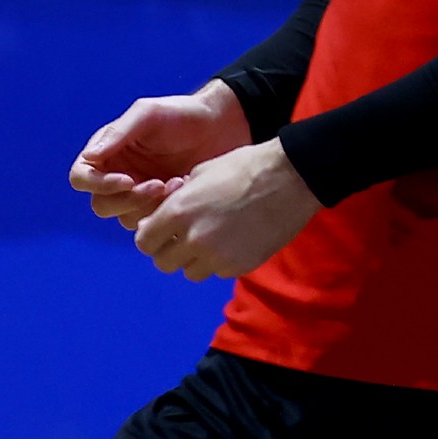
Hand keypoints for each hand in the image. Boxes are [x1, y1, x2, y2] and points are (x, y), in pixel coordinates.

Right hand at [70, 81, 252, 229]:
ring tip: (178, 183)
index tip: (127, 180)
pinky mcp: (162, 205)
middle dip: (128, 200)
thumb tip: (89, 158)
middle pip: (102, 204)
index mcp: (108, 153)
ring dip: (150, 206)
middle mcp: (118, 175)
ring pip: (127, 217)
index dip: (98, 184)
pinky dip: (166, 210)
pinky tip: (186, 189)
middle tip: (159, 185)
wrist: (223, 124)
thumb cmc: (183, 113)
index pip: (82, 177)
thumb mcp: (148, 114)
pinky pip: (153, 221)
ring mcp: (140, 193)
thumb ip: (119, 133)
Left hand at [133, 139, 321, 281]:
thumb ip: (178, 198)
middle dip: (171, 250)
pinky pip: (219, 272)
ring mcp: (217, 256)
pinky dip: (222, 261)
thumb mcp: (203, 172)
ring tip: (214, 240)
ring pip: (191, 272)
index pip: (144, 242)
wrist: (292, 178)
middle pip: (163, 262)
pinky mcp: (240, 266)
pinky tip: (236, 241)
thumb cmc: (247, 166)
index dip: (152, 237)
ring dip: (196, 259)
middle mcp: (193, 239)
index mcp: (178, 212)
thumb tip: (162, 217)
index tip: (163, 232)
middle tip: (187, 237)